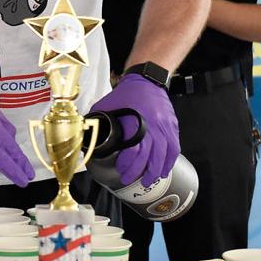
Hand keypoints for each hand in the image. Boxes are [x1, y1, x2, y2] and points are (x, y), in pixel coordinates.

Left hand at [89, 73, 178, 187]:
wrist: (145, 79)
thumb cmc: (125, 94)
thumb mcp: (105, 106)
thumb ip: (97, 122)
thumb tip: (85, 136)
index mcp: (135, 122)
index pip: (134, 149)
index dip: (128, 162)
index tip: (120, 169)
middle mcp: (153, 125)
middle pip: (150, 155)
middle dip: (140, 171)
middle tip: (129, 179)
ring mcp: (165, 126)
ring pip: (164, 154)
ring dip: (156, 170)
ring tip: (148, 181)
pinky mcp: (172, 126)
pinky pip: (175, 148)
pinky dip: (170, 161)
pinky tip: (165, 171)